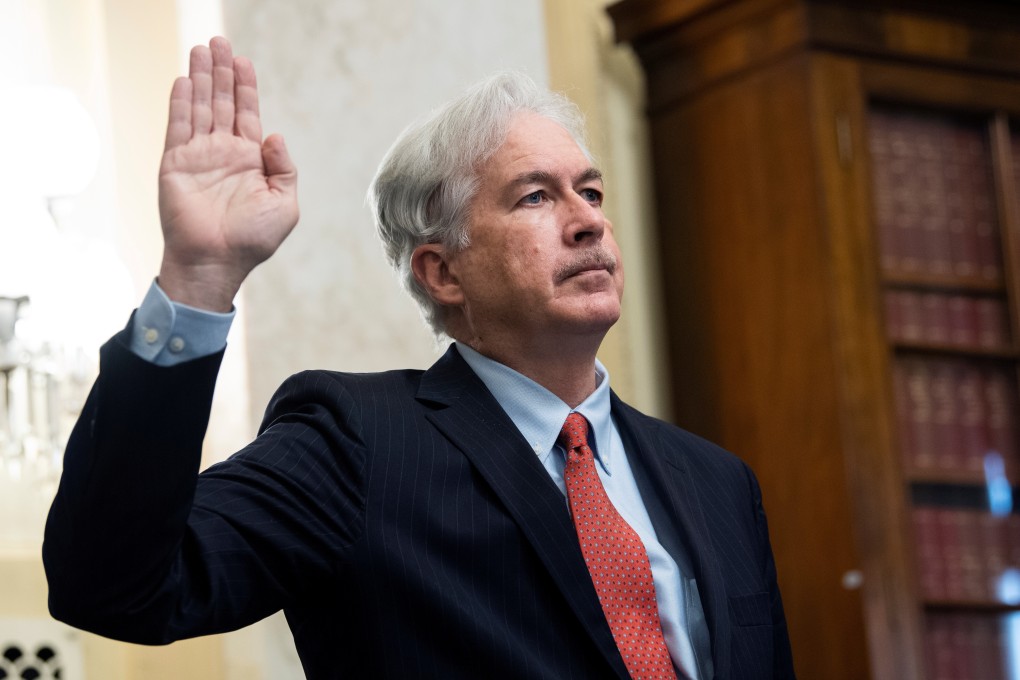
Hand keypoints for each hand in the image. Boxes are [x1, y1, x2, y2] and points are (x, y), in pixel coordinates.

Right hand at [157, 37, 298, 311]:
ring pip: (199, 107)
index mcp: (249, 160)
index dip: (245, 86)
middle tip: (219, 42)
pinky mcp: (176, 164)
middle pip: (221, 102)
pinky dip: (180, 103)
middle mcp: (223, 153)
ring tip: (201, 49)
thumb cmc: (253, 239)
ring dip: (199, 78)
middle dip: (221, 72)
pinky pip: (178, 126)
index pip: (246, 113)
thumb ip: (285, 168)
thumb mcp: (285, 204)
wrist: (216, 262)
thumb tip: (275, 135)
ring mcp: (198, 156)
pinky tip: (183, 80)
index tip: (243, 60)